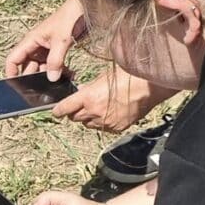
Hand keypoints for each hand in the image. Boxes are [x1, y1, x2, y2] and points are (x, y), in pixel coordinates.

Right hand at [5, 0, 84, 80]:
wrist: (84, 6)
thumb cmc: (69, 17)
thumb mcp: (62, 40)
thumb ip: (55, 61)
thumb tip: (50, 79)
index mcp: (30, 41)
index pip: (13, 60)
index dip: (11, 73)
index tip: (16, 87)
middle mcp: (36, 46)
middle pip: (28, 68)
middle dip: (34, 79)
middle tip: (43, 91)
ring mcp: (46, 49)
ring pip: (42, 68)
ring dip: (50, 76)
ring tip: (61, 82)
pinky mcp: (57, 51)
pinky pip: (54, 65)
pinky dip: (61, 72)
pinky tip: (70, 75)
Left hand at [52, 66, 173, 131]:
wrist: (148, 87)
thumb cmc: (126, 76)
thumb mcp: (102, 78)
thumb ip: (88, 88)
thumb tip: (81, 91)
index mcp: (87, 98)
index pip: (64, 108)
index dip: (58, 110)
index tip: (56, 111)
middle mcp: (94, 112)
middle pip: (75, 118)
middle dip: (75, 112)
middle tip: (79, 106)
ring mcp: (105, 122)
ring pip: (88, 124)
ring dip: (88, 118)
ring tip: (97, 108)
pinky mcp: (116, 128)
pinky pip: (103, 128)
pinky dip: (102, 122)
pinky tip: (110, 113)